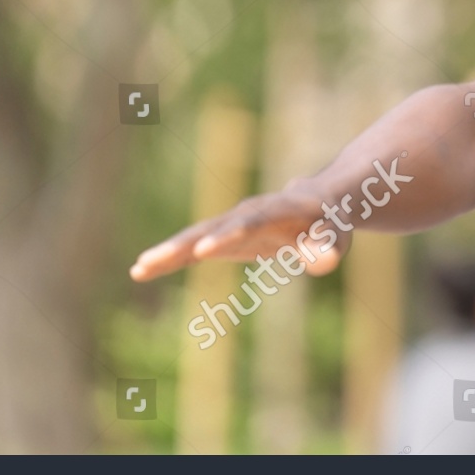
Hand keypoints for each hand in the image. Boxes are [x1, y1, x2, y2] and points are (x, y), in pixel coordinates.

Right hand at [129, 181, 349, 281]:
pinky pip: (192, 249)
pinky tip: (142, 271)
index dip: (229, 236)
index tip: (205, 250)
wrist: (318, 203)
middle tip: (155, 259)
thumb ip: (328, 249)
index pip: (251, 223)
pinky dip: (170, 258)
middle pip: (212, 228)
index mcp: (276, 211)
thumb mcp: (336, 237)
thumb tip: (325, 263)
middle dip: (184, 244)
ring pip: (195, 237)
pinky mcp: (223, 238)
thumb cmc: (329, 224)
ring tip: (138, 269)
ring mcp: (231, 224)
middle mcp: (248, 213)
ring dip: (167, 252)